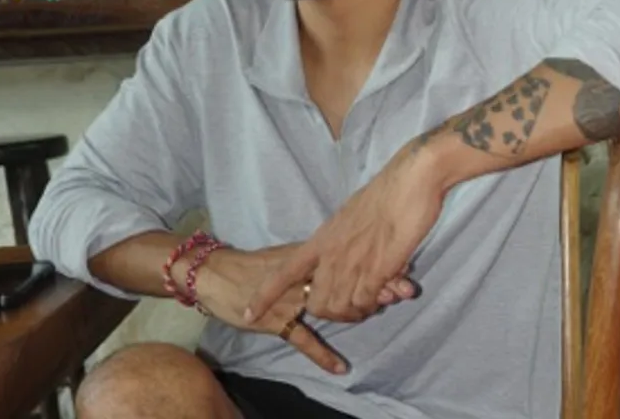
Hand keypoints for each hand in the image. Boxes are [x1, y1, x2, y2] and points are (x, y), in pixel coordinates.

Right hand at [183, 245, 409, 374]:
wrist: (215, 274)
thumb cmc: (252, 265)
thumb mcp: (287, 255)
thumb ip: (315, 257)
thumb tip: (342, 254)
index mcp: (305, 256)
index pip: (344, 256)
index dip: (374, 260)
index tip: (402, 262)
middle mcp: (301, 275)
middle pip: (343, 277)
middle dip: (375, 282)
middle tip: (403, 287)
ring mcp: (290, 298)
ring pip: (329, 304)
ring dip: (358, 308)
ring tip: (385, 308)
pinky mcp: (276, 320)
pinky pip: (302, 339)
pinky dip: (322, 353)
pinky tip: (341, 366)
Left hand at [245, 138, 445, 322]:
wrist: (408, 181)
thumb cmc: (384, 194)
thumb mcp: (351, 217)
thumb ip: (345, 243)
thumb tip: (348, 261)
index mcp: (322, 238)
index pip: (284, 272)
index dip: (264, 296)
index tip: (248, 314)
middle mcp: (331, 253)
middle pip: (318, 304)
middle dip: (336, 314)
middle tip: (358, 304)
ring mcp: (352, 262)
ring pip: (341, 309)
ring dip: (359, 312)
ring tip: (378, 297)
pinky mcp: (376, 269)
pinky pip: (365, 302)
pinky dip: (376, 304)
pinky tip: (391, 291)